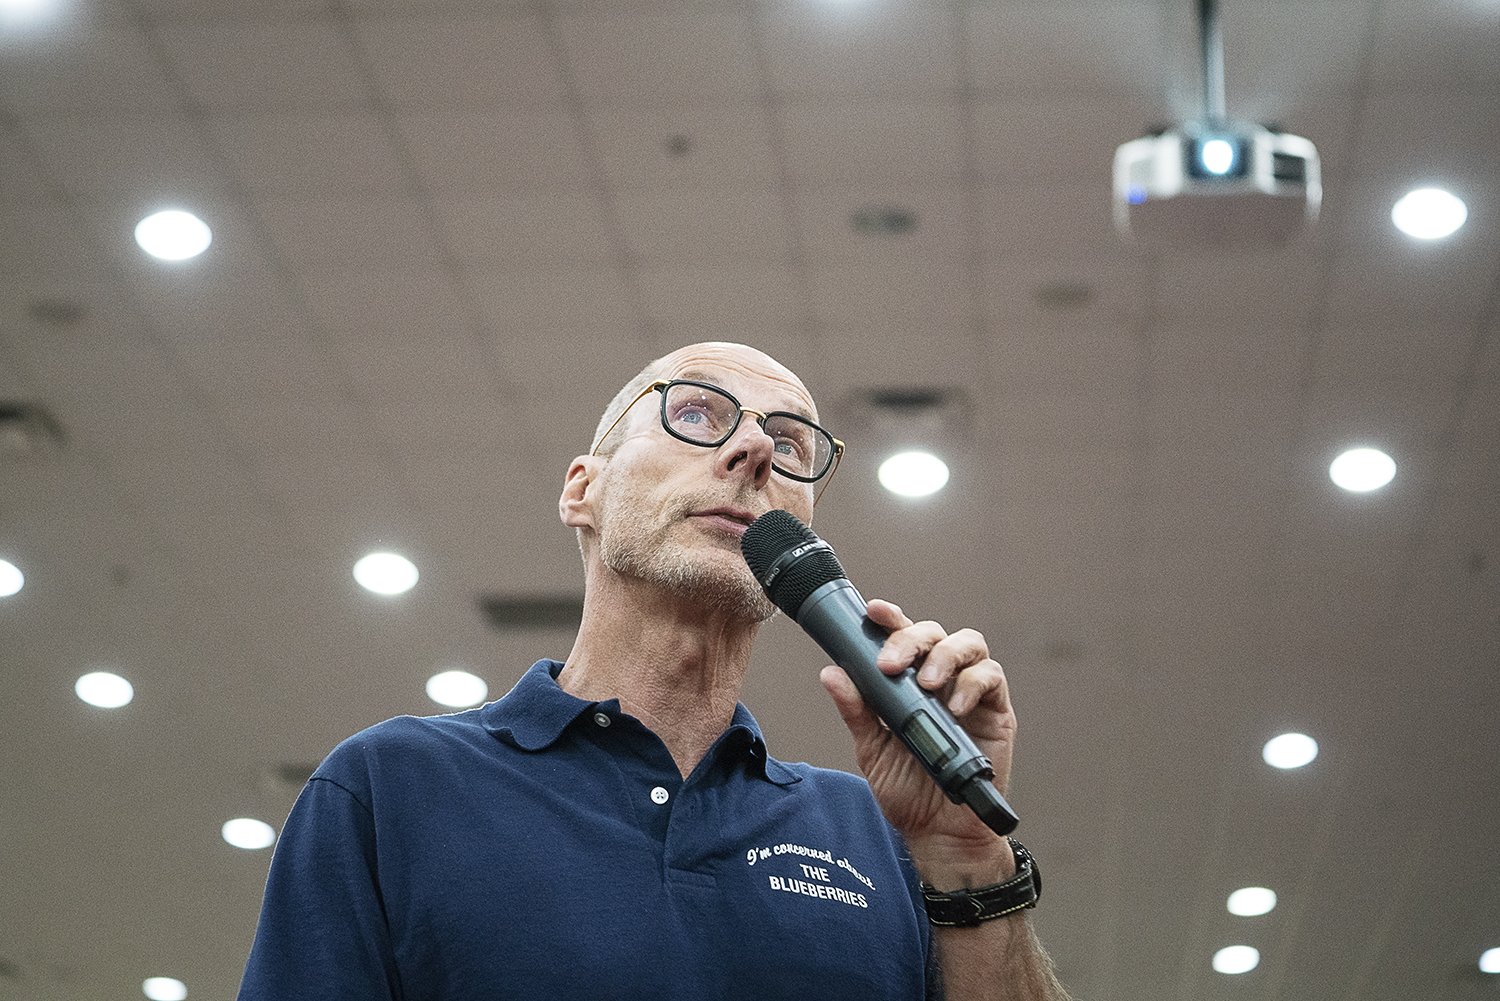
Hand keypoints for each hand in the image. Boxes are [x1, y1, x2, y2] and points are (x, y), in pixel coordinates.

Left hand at [820, 599, 1017, 879]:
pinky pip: (992, 677)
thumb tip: (831, 673)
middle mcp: (941, 680)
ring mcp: (971, 693)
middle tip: (890, 663)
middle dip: (910, 638)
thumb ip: (856, 711)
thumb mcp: (873, 750)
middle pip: (934, 633)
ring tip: (925, 683)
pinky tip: (955, 707)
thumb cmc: (908, 792)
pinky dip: (972, 684)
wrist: (939, 834)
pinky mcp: (996, 711)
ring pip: (969, 644)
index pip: (903, 637)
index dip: (890, 618)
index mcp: (909, 683)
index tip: (872, 611)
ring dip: (944, 656)